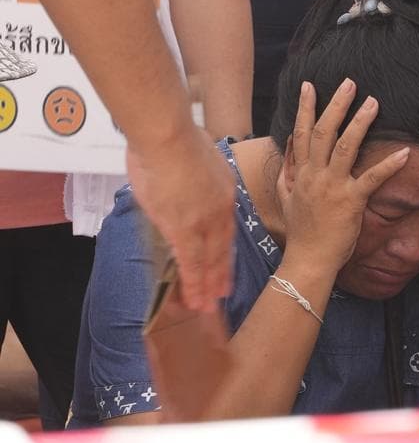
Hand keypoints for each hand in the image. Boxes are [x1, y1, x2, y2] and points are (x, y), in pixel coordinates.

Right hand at [125, 122, 234, 312]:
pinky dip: (192, 282)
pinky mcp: (182, 228)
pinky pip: (189, 262)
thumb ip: (200, 174)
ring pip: (207, 260)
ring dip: (207, 285)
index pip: (226, 229)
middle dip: (221, 274)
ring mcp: (202, 222)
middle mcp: (219, 211)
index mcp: (225, 193)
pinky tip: (195, 298)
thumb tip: (190, 178)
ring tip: (207, 306)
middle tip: (222, 295)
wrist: (168, 135)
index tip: (226, 264)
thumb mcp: (203, 156)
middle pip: (222, 249)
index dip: (225, 249)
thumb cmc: (177, 137)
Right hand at [278, 79, 409, 272]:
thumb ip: (288, 169)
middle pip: (323, 131)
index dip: (305, 107)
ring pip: (345, 146)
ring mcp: (332, 187)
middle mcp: (314, 175)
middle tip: (350, 83)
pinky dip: (390, 165)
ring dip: (360, 122)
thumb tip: (291, 143)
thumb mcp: (286, 196)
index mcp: (300, 173)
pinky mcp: (351, 201)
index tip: (310, 85)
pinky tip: (406, 153)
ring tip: (373, 102)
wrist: (307, 259)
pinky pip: (372, 178)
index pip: (301, 132)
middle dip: (336, 104)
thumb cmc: (302, 231)